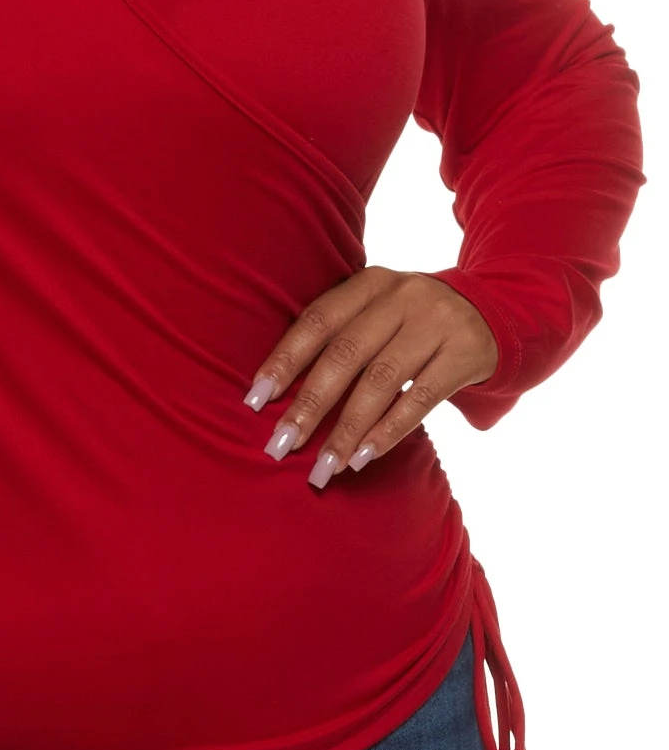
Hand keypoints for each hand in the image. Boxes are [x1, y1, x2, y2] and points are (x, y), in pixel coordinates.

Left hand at [242, 266, 498, 489]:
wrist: (494, 313)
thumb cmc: (413, 325)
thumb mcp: (379, 313)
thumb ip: (339, 339)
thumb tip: (276, 397)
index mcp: (369, 283)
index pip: (316, 321)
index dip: (283, 361)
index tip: (254, 400)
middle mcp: (402, 296)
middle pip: (345, 355)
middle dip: (309, 405)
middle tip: (280, 445)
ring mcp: (437, 322)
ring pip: (381, 381)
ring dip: (346, 429)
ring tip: (324, 466)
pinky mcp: (466, 352)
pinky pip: (420, 398)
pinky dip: (388, 431)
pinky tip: (362, 457)